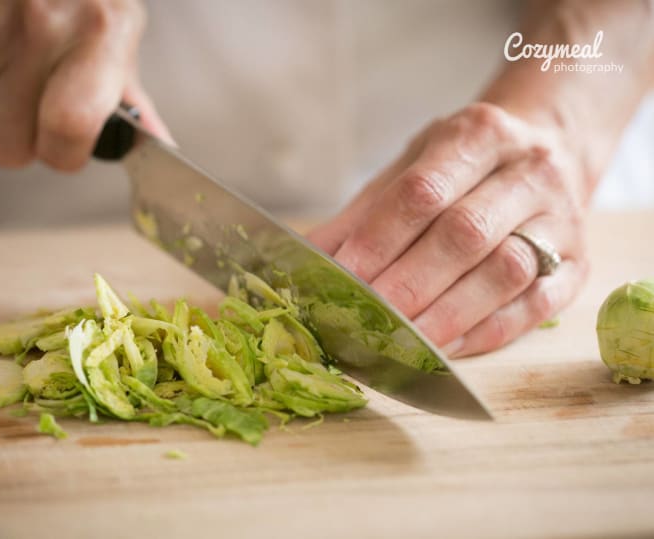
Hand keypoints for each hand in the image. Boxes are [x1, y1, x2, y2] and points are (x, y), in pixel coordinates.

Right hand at [0, 0, 169, 170]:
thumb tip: (156, 144)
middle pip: (7, 146)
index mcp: (95, 35)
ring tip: (14, 84)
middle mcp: (36, 29)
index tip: (70, 147)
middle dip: (23, 144)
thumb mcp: (120, 30)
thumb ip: (131, 96)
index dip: (65, 154)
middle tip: (38, 119)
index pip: (67, 128)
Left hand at [309, 102, 589, 356]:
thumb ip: (364, 213)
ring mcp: (562, 219)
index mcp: (478, 135)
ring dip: (446, 317)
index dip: (378, 241)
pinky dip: (485, 334)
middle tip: (363, 322)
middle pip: (464, 236)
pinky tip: (445, 350)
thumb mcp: (412, 165)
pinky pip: (534, 307)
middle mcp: (528, 171)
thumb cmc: (466, 164)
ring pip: (505, 273)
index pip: (422, 193)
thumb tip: (309, 260)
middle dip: (407, 286)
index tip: (340, 280)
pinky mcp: (578, 265)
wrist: (551, 149)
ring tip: (398, 345)